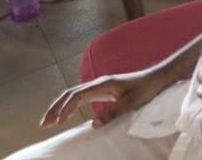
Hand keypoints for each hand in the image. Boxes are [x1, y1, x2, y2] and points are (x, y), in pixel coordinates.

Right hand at [41, 69, 167, 127]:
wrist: (157, 78)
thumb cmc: (147, 89)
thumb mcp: (132, 103)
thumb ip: (113, 113)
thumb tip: (93, 125)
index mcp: (103, 84)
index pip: (76, 95)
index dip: (64, 109)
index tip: (56, 123)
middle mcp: (98, 83)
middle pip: (70, 94)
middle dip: (55, 108)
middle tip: (43, 125)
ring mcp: (99, 86)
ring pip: (73, 96)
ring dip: (60, 108)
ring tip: (49, 123)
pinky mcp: (103, 90)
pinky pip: (81, 98)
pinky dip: (70, 107)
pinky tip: (65, 117)